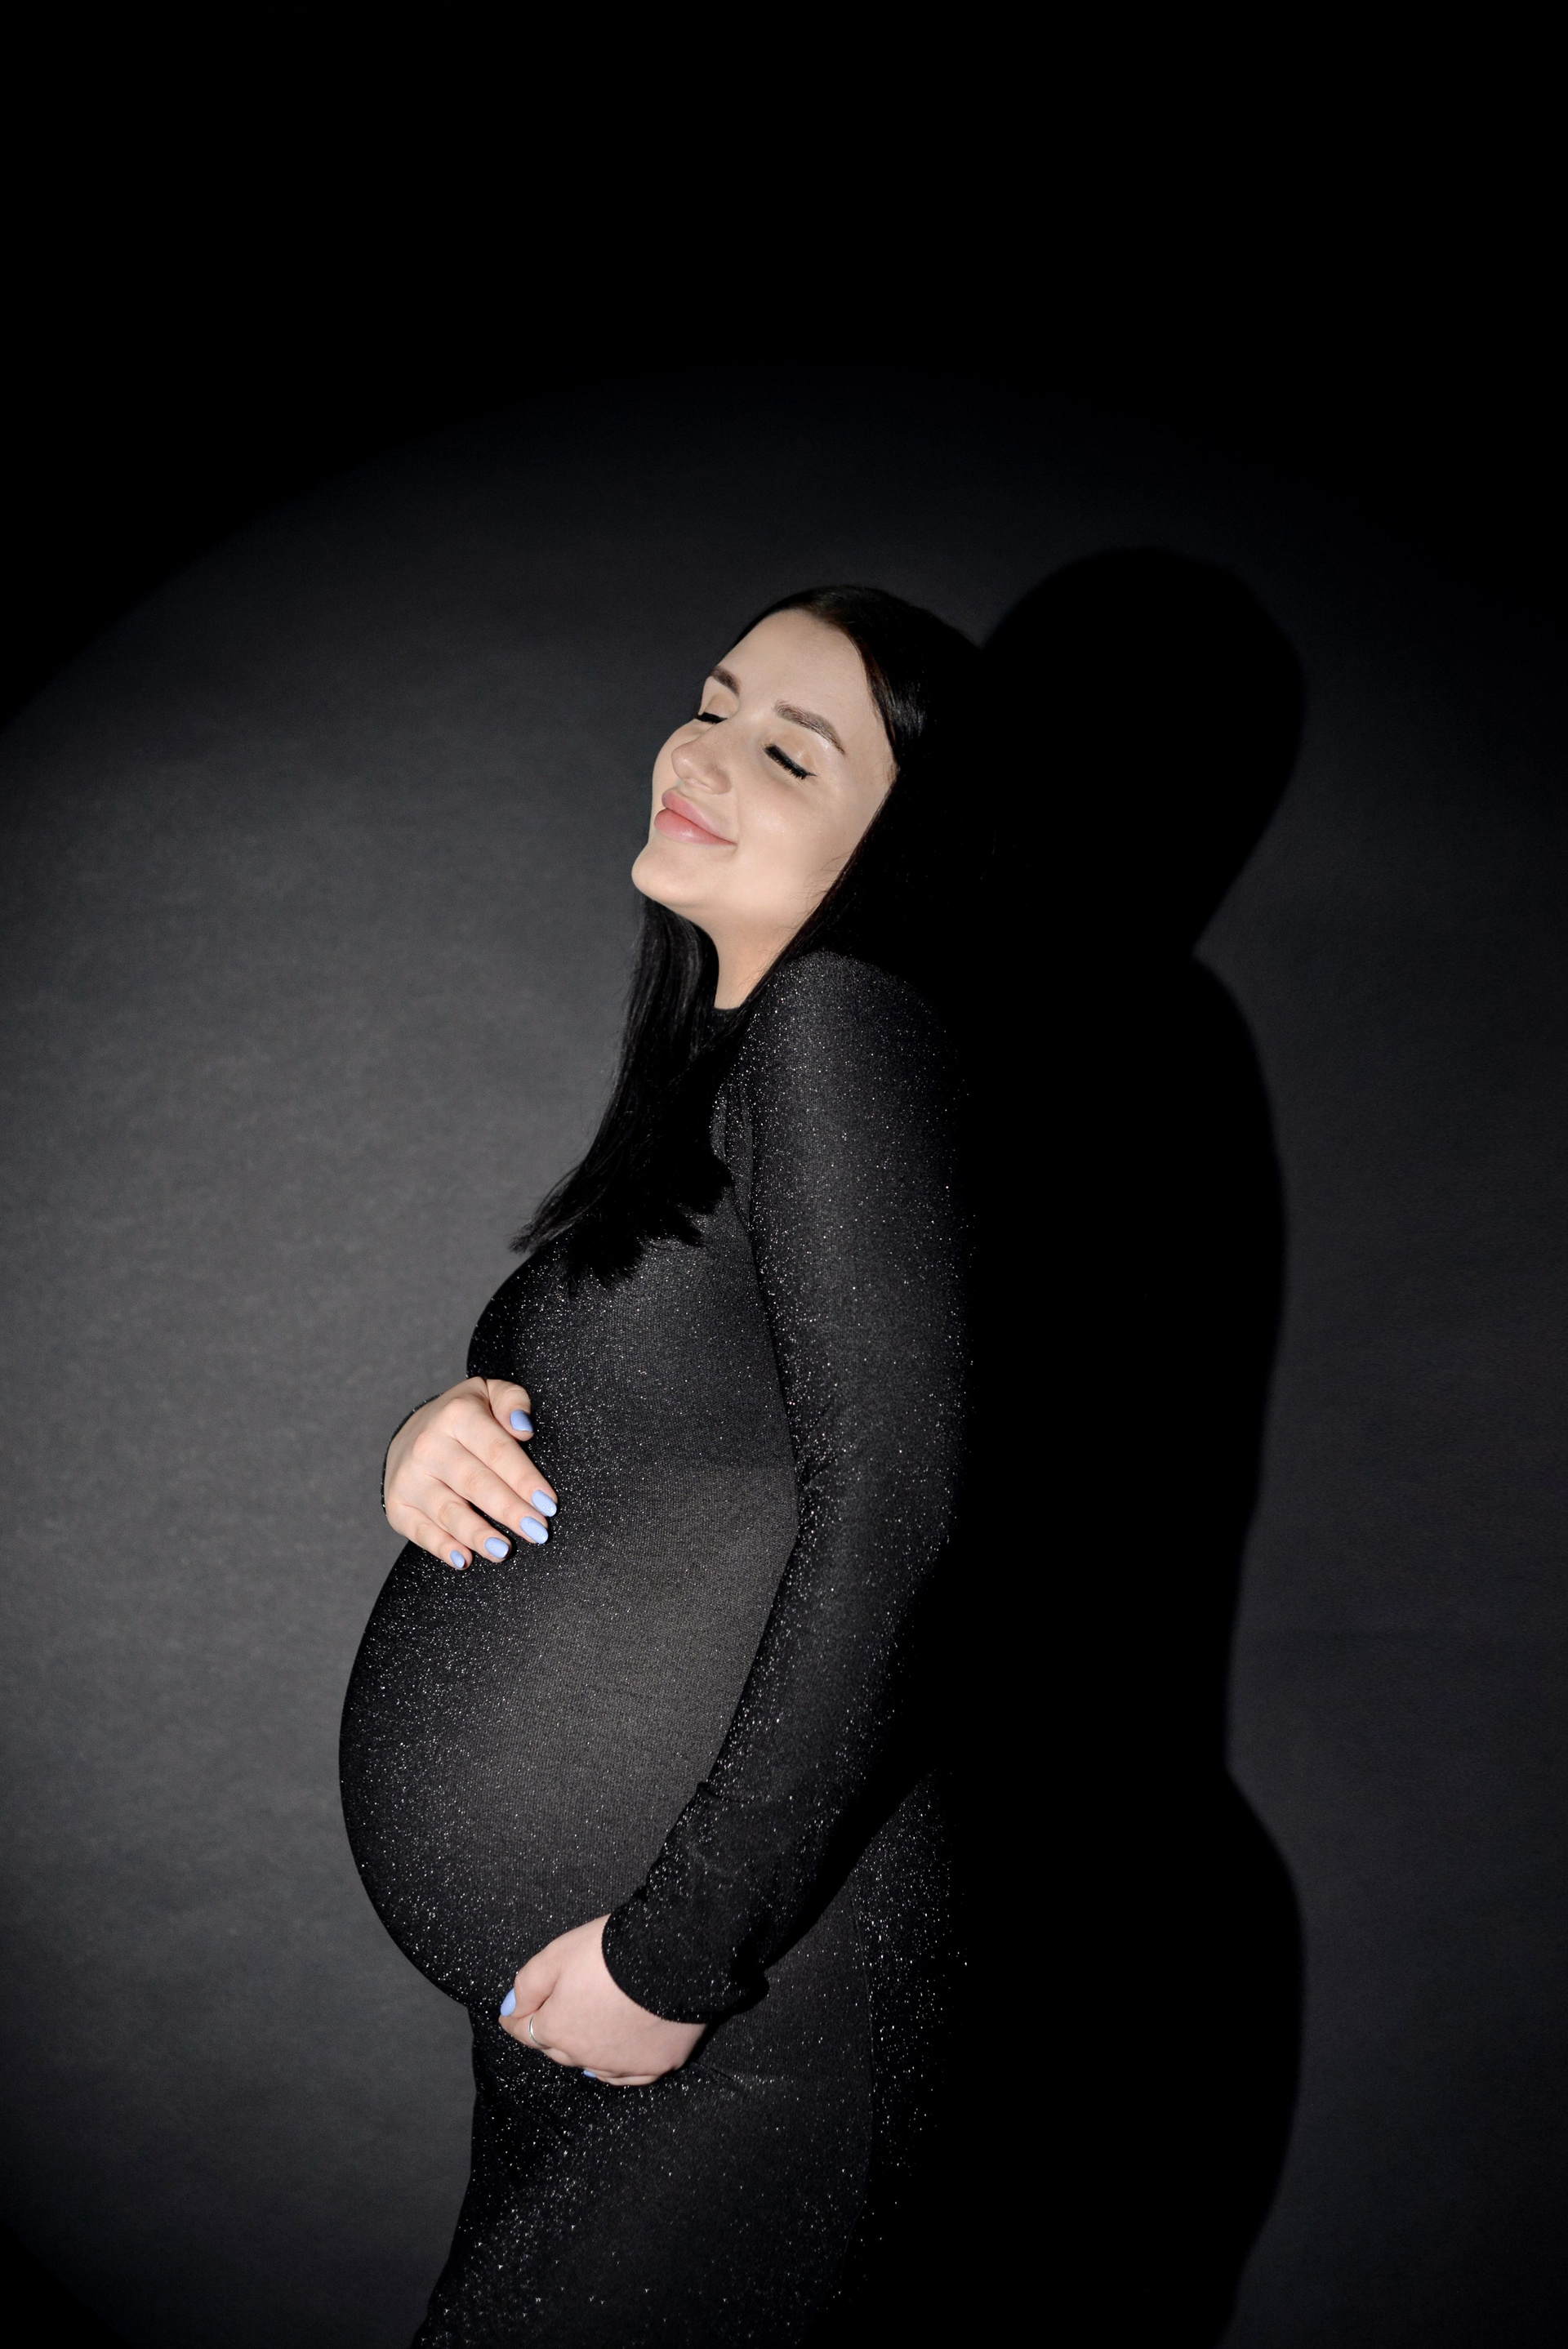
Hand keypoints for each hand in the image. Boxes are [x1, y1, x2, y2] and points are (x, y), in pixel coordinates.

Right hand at [384, 1377, 556, 1570]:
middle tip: (538, 1532)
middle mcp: (428, 1445)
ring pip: (448, 1511)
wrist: (413, 1432)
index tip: (549, 1504)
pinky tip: (465, 1559)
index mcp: (457, 1415)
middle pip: (475, 1483)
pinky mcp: (398, 1506)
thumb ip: (513, 1402)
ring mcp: (409, 1478)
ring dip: (478, 1534)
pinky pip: (422, 1531)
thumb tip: (524, 1429)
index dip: (525, 1479)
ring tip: (505, 1551)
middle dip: (509, 1510)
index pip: (497, 1451)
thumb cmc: (466, 1417)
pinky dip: (442, 1547)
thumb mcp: (490, 1393)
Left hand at [499, 1917, 704, 2085]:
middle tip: (549, 2017)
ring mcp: (623, 2065)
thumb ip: (527, 1985)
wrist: (675, 1955)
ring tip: (583, 2038)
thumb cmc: (611, 1951)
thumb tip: (510, 2010)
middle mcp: (586, 2057)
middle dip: (549, 2034)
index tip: (510, 2016)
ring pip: (592, 2066)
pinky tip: (616, 2059)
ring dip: (584, 2053)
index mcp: (557, 2030)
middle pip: (558, 2049)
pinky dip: (619, 2067)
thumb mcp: (556, 1955)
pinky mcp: (657, 2064)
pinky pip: (629, 2075)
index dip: (515, 2020)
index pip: (526, 2030)